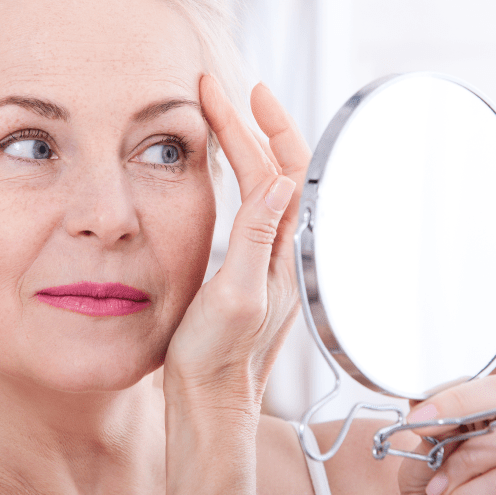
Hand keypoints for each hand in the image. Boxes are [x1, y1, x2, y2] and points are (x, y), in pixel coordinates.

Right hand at [162, 75, 309, 418]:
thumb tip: (278, 180)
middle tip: (224, 92)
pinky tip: (231, 173)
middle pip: (279, 171)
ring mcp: (270, 260)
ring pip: (268, 187)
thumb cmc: (217, 360)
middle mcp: (284, 251)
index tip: (229, 92)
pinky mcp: (254, 270)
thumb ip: (257, 239)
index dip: (253, 127)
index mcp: (283, 252)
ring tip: (228, 118)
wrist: (211, 402)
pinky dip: (243, 177)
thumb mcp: (236, 297)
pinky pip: (256, 209)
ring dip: (250, 147)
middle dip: (254, 126)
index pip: (277, 170)